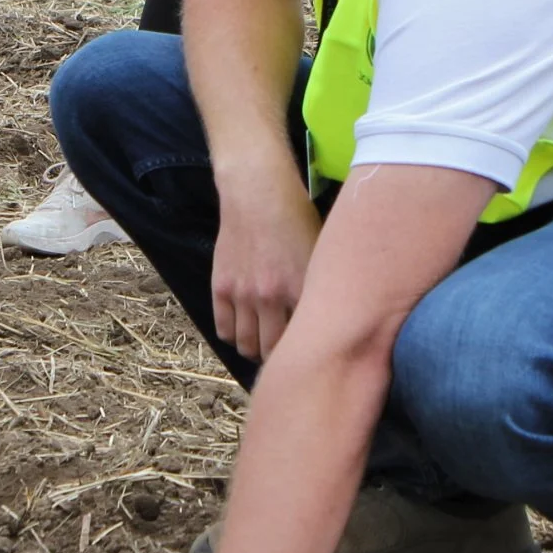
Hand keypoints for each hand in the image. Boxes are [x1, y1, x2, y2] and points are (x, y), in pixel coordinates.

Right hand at [211, 176, 321, 360]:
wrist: (257, 194)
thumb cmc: (296, 220)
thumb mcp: (320, 254)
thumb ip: (321, 289)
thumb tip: (331, 320)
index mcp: (301, 289)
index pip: (303, 340)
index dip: (307, 353)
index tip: (311, 355)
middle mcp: (271, 297)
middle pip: (272, 351)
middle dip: (279, 358)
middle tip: (285, 354)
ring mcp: (243, 294)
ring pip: (245, 344)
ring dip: (254, 350)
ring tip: (262, 345)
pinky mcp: (221, 286)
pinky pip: (223, 327)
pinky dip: (233, 335)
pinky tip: (243, 329)